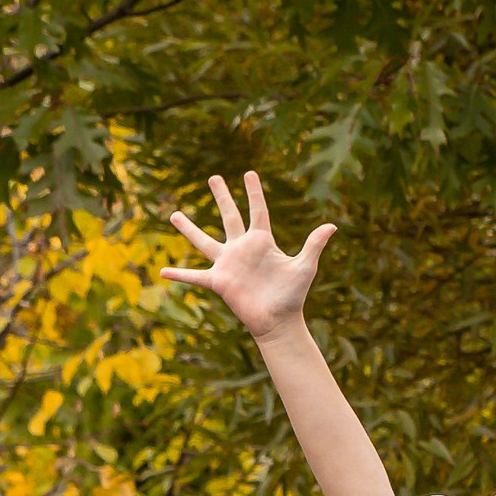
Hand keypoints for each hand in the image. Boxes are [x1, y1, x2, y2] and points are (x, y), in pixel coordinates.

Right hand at [163, 172, 335, 343]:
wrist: (280, 322)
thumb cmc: (293, 295)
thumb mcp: (305, 267)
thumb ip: (314, 244)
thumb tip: (332, 225)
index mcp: (262, 242)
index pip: (258, 211)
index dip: (254, 193)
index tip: (249, 173)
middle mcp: (242, 249)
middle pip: (229, 217)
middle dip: (222, 197)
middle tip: (213, 177)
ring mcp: (228, 264)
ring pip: (204, 241)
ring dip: (189, 229)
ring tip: (173, 214)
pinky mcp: (219, 281)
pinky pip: (195, 276)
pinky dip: (180, 275)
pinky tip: (163, 272)